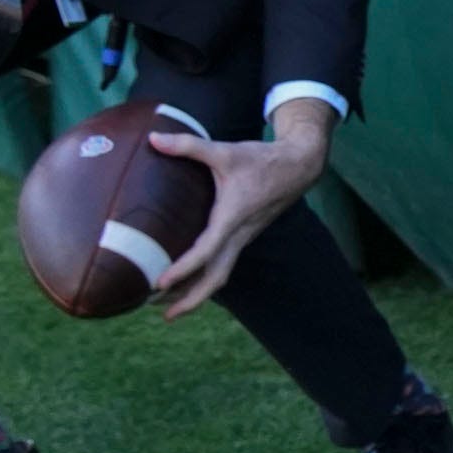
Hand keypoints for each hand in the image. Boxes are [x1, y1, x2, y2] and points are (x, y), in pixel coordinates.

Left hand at [145, 101, 334, 318]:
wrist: (300, 165)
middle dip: (191, 299)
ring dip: (196, 293)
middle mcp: (240, 234)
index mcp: (233, 217)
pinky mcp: (244, 235)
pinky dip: (205, 278)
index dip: (183, 268)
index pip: (206, 251)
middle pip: (216, 278)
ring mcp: (244, 237)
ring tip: (166, 306)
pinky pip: (224, 264)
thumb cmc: (262, 159)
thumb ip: (188, 145)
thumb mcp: (225, 150)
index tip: (160, 283)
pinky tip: (187, 281)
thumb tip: (153, 138)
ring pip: (220, 275)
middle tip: (162, 314)